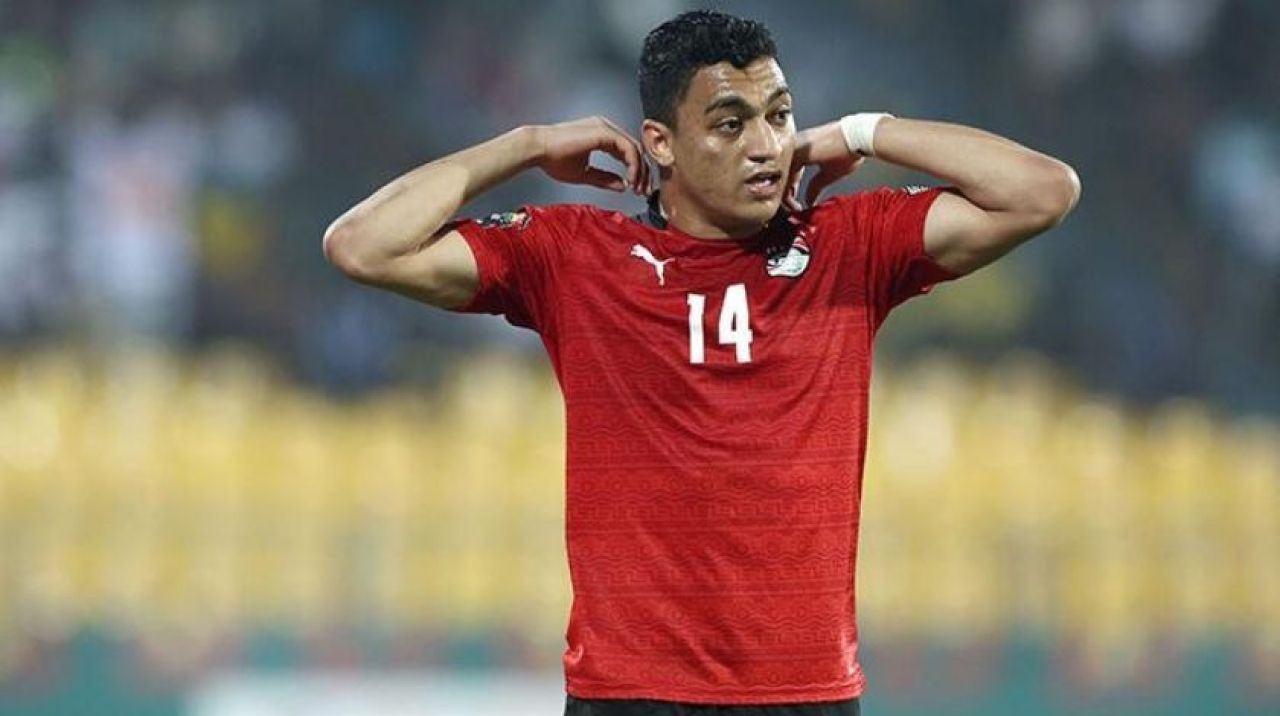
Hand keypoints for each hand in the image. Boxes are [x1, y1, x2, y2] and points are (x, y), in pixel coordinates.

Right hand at [533, 116, 651, 195]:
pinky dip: (633, 165)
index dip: (635, 171)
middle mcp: (605, 128)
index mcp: (600, 135)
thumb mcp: (584, 174)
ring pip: (634, 147)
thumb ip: (604, 178)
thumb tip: (623, 186)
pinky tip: (631, 179)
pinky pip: (628, 148)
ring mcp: (605, 127)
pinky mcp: (604, 132)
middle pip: (634, 148)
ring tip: (638, 188)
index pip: (627, 151)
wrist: (537, 149)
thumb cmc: (553, 159)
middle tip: (643, 191)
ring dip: (640, 170)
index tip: (636, 189)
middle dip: (642, 172)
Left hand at [784, 122, 865, 210]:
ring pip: (782, 176)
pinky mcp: (798, 152)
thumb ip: (815, 186)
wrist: (858, 137)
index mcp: (801, 149)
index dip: (790, 192)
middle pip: (783, 175)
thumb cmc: (847, 151)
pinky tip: (793, 202)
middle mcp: (794, 147)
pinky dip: (787, 190)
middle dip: (786, 196)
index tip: (795, 206)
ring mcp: (794, 147)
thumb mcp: (829, 173)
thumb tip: (809, 201)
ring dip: (785, 196)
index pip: (790, 173)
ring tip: (793, 209)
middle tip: (792, 211)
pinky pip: (786, 175)